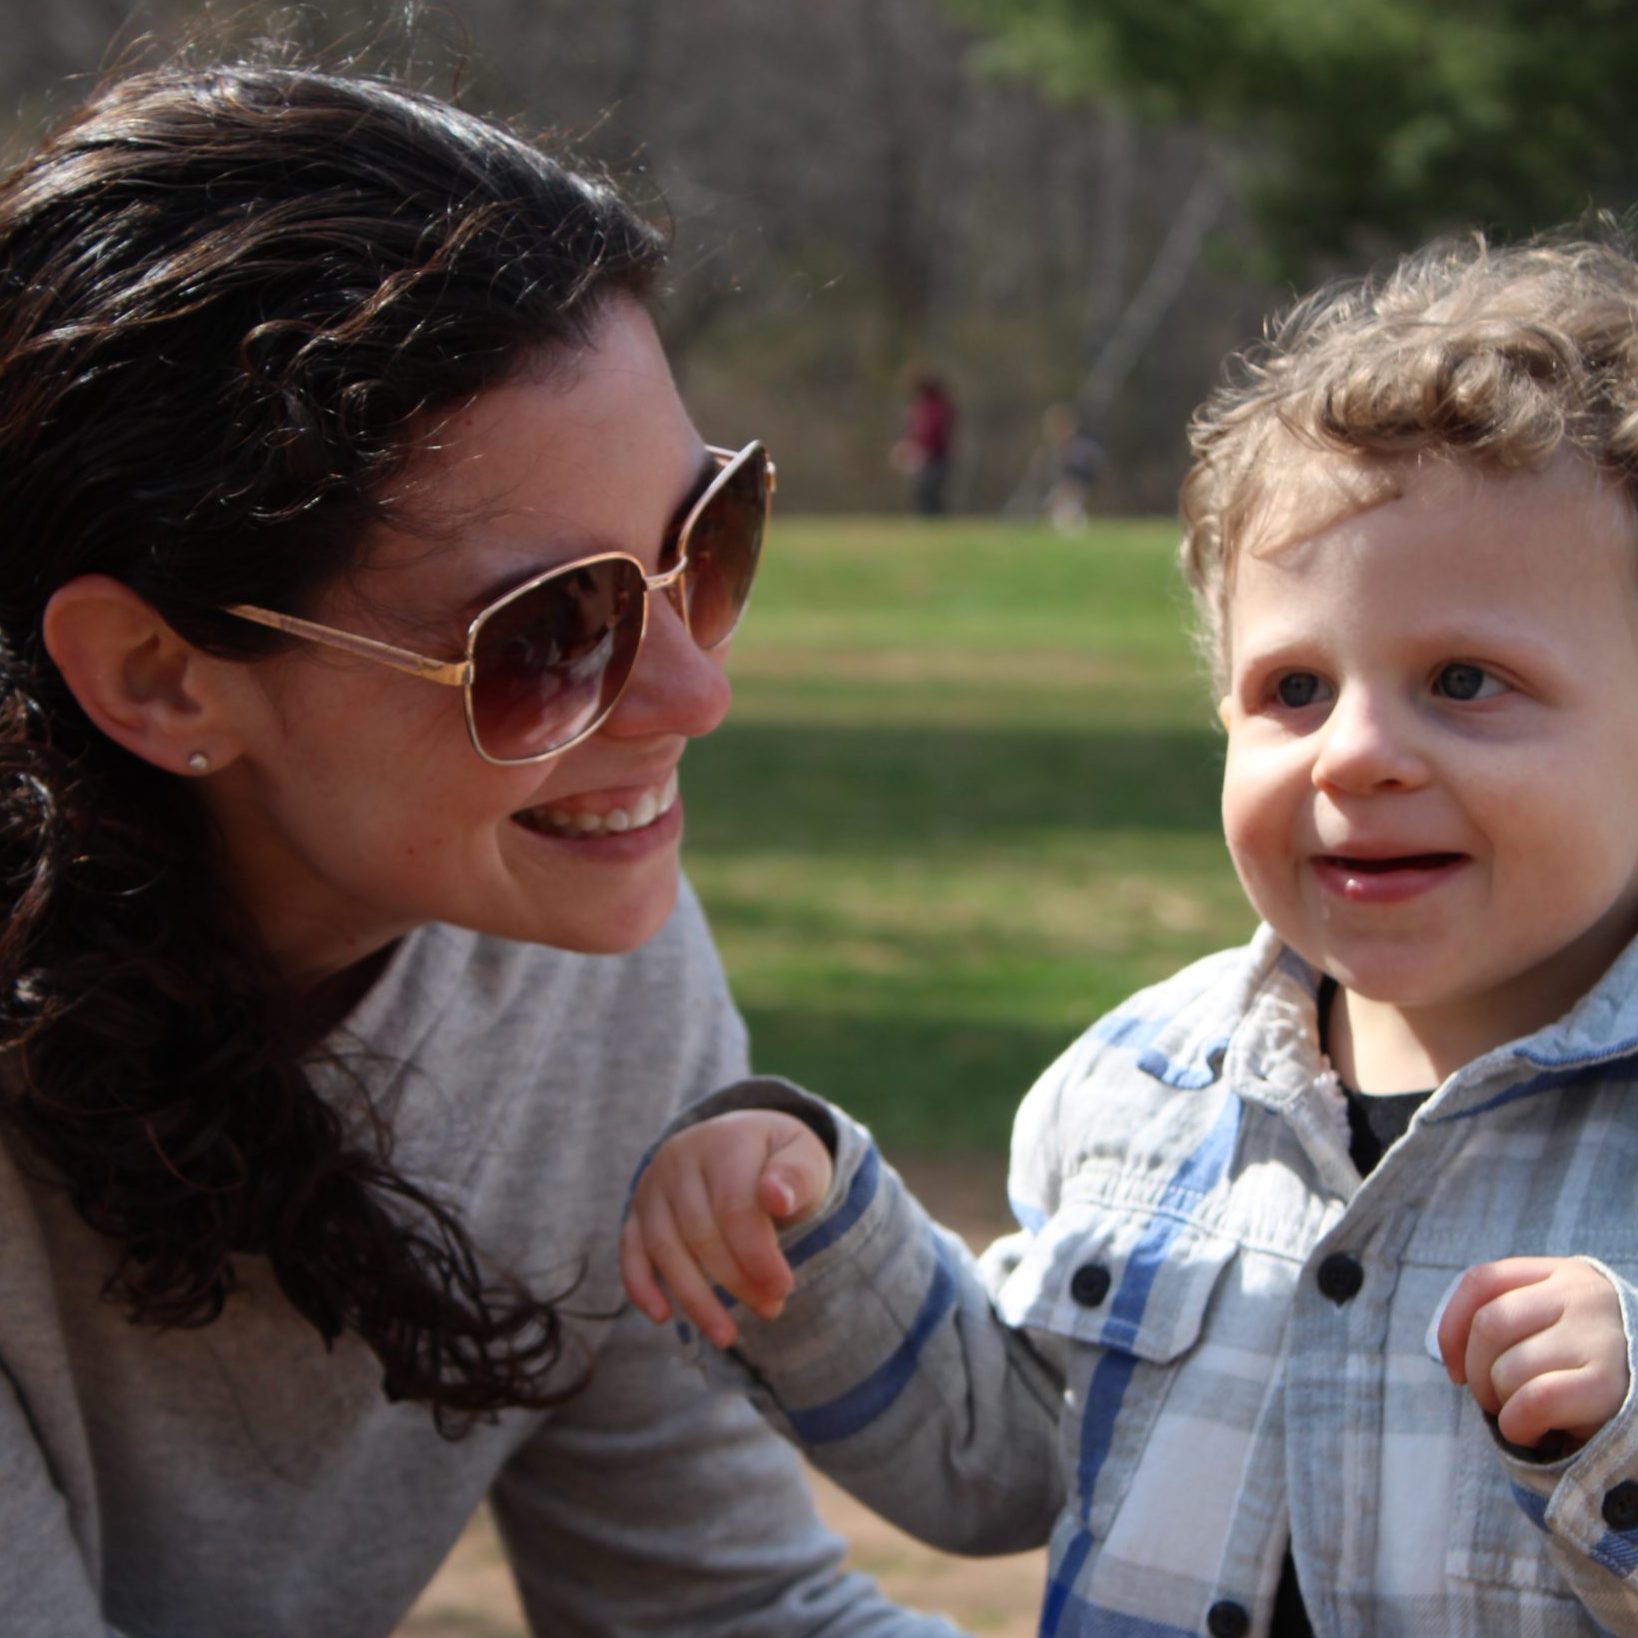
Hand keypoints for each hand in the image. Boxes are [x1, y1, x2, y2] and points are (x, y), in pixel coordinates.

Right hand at [620, 1110, 834, 1348]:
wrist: (740, 1138)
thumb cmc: (778, 1158)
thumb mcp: (803, 1156)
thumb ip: (797, 1177)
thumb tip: (777, 1199)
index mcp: (724, 1142)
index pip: (734, 1207)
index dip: (757, 1255)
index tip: (783, 1288)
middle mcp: (680, 1159)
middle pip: (700, 1233)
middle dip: (736, 1281)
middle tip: (770, 1309)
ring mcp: (653, 1185)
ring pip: (664, 1248)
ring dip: (694, 1298)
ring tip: (727, 1335)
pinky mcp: (638, 1210)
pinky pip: (630, 1250)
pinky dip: (640, 1285)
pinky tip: (661, 1316)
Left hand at [1437, 1257, 1629, 1449]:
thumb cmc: (1587, 1365)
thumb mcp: (1552, 1325)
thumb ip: (1507, 1320)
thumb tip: (1451, 1356)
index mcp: (1560, 1273)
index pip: (1482, 1280)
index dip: (1451, 1326)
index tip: (1453, 1367)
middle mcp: (1581, 1296)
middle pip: (1488, 1324)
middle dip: (1475, 1371)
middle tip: (1490, 1398)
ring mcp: (1598, 1338)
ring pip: (1509, 1367)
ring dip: (1500, 1402)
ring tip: (1521, 1413)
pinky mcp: (1609, 1386)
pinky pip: (1535, 1400)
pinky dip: (1518, 1424)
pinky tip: (1533, 1431)